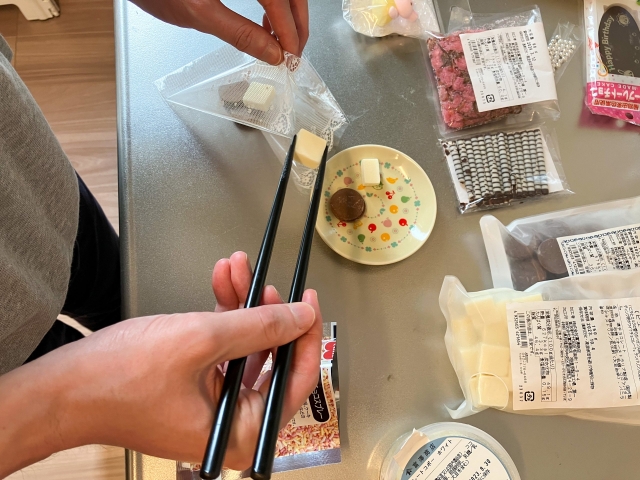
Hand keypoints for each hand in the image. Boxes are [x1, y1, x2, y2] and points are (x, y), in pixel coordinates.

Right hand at [0, 252, 322, 475]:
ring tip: (237, 268)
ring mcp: (212, 407)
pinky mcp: (194, 389)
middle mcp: (231, 426)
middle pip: (269, 362)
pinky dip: (221, 316)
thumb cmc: (120, 378)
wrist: (61, 388)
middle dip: (266, 312)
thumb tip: (301, 317)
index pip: (294, 382)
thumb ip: (261, 327)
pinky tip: (221, 283)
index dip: (305, 337)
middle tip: (268, 283)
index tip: (309, 303)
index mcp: (241, 433)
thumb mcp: (202, 340)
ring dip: (241, 305)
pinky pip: (221, 350)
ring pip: (244, 349)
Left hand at [130, 0, 308, 64]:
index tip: (290, 54)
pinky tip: (266, 19)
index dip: (289, 29)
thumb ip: (239, 33)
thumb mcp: (198, 13)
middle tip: (294, 52)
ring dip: (288, 13)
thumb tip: (270, 52)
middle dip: (296, 22)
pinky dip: (274, 3)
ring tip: (279, 40)